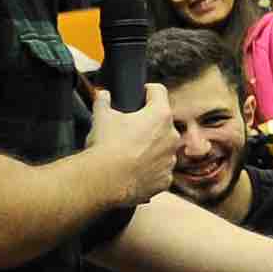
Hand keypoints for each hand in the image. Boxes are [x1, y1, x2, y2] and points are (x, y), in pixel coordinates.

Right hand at [87, 85, 180, 204]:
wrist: (105, 181)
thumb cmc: (106, 147)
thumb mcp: (101, 117)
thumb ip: (103, 101)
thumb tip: (102, 94)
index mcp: (160, 115)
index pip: (158, 92)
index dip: (148, 91)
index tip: (142, 94)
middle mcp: (171, 136)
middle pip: (162, 122)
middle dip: (148, 123)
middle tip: (130, 128)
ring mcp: (170, 158)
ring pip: (163, 147)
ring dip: (151, 146)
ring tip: (130, 151)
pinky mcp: (165, 178)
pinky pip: (160, 169)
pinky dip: (150, 168)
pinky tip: (134, 168)